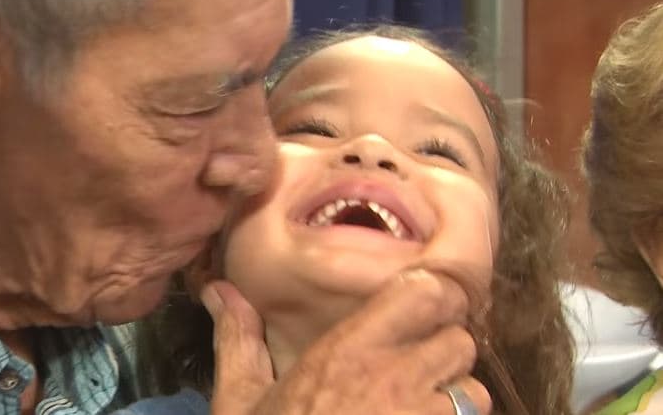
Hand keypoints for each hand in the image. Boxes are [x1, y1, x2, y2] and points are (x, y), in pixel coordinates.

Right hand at [202, 269, 491, 414]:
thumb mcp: (240, 399)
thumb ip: (237, 338)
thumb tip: (218, 289)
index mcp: (349, 352)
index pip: (424, 294)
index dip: (429, 299)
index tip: (413, 313)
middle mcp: (397, 381)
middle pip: (459, 341)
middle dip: (443, 355)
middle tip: (414, 371)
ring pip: (473, 392)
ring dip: (453, 401)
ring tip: (420, 413)